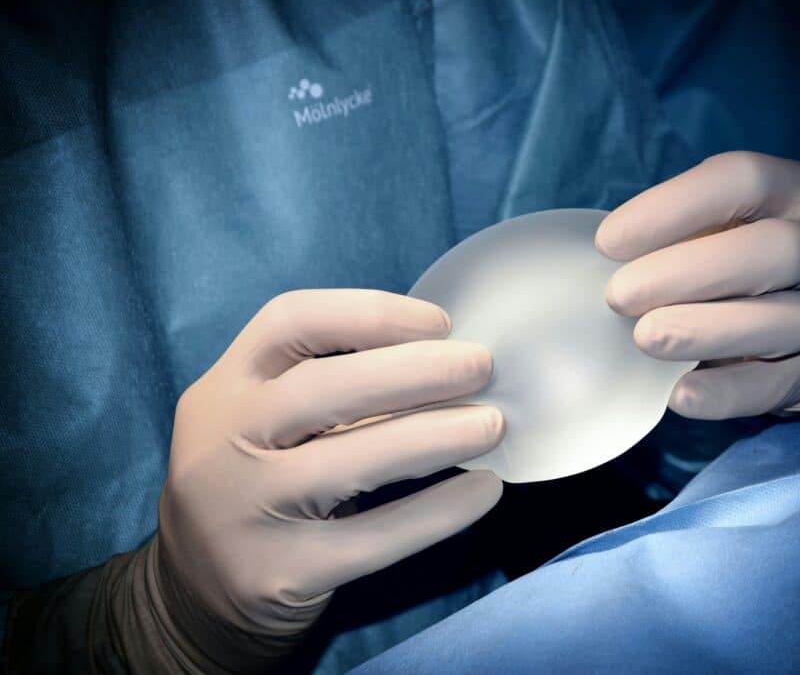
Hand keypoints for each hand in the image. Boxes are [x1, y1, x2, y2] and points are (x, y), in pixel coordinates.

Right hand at [115, 290, 502, 671]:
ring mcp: (244, 512)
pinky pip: (375, 538)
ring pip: (351, 461)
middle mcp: (222, 442)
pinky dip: (438, 512)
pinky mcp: (279, 574)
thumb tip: (444, 359)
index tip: (439, 323)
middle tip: (481, 367)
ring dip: (435, 436)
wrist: (197, 596)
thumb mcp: (264, 423)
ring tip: (492, 425)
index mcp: (224, 387)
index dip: (370, 313)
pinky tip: (482, 491)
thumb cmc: (257, 485)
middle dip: (414, 370)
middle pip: (323, 387)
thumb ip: (329, 389)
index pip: (290, 321)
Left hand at [596, 152, 799, 418]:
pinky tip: (679, 394)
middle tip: (619, 296)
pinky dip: (725, 393)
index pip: (743, 181)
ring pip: (785, 321)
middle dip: (687, 273)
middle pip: (774, 250)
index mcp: (798, 189)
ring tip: (644, 339)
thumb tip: (609, 257)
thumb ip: (682, 230)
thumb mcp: (726, 220)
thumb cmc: (745, 252)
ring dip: (704, 331)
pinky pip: (778, 386)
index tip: (608, 242)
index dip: (672, 208)